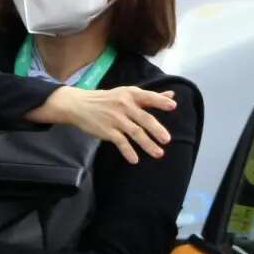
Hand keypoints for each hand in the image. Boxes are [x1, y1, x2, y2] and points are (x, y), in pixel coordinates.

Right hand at [30, 85, 175, 163]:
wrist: (79, 105)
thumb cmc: (108, 99)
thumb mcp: (127, 94)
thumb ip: (150, 97)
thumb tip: (172, 96)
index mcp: (131, 94)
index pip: (148, 97)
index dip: (160, 101)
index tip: (173, 106)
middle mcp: (124, 105)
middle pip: (144, 118)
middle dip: (156, 130)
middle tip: (167, 140)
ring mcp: (115, 118)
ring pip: (135, 132)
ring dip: (148, 144)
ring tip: (159, 153)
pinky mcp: (107, 130)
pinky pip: (120, 142)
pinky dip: (128, 151)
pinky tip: (135, 159)